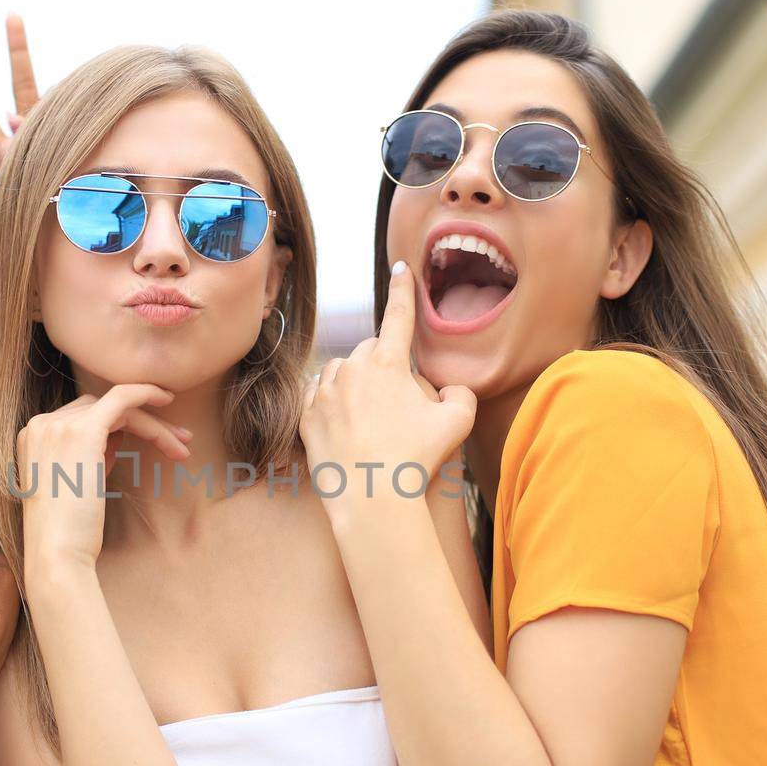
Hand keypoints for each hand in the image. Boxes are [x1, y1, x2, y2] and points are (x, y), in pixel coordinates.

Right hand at [17, 385, 192, 572]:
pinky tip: (166, 397)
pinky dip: (144, 392)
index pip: (81, 418)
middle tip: (180, 441)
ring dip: (153, 424)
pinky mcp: (83, 430)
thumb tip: (118, 437)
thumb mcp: (76, 485)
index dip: (119, 428)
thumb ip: (90, 456)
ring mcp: (58, 425)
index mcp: (32, 437)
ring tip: (184, 445)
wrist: (57, 555)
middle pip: (100, 408)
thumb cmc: (69, 532)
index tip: (153, 444)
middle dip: (143, 422)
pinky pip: (120, 398)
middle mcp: (40, 424)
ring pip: (116, 407)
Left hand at [299, 262, 476, 517]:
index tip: (401, 267)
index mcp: (389, 363)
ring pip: (342, 371)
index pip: (399, 315)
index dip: (403, 289)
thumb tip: (448, 388)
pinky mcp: (307, 416)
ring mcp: (325, 392)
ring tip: (372, 417)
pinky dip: (332, 400)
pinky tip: (346, 421)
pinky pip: (319, 393)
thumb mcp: (458, 423)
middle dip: (385, 366)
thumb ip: (459, 393)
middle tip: (399, 404)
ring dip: (356, 382)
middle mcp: (353, 369)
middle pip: (371, 351)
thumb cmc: (418, 460)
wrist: (373, 497)